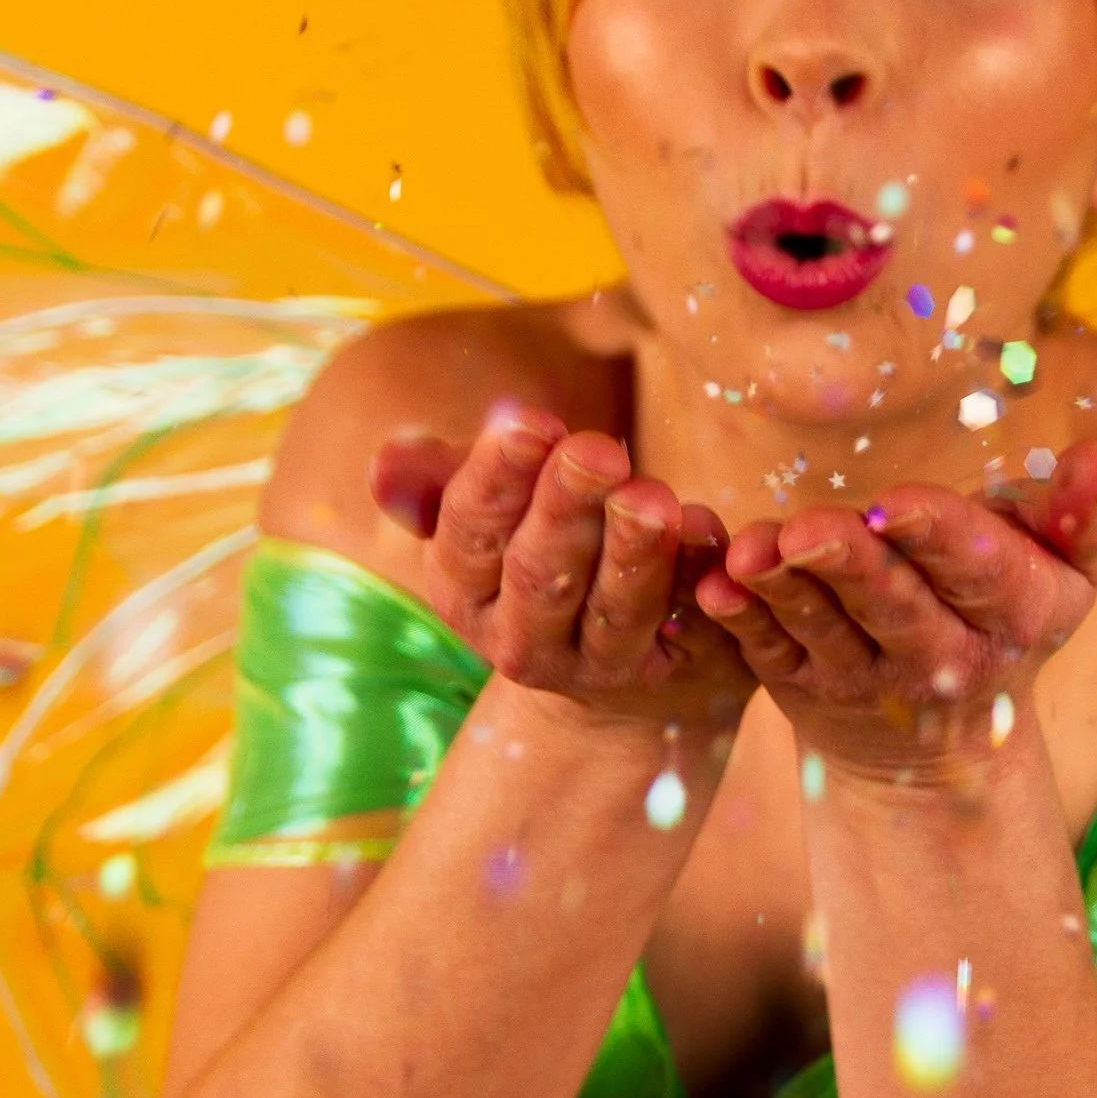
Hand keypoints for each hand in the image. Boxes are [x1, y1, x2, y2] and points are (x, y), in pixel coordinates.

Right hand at [369, 405, 752, 728]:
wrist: (617, 677)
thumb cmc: (541, 558)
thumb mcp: (488, 521)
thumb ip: (443, 482)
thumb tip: (386, 463)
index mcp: (464, 593)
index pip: (469, 532)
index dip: (498, 477)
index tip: (530, 420)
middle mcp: (521, 643)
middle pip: (540, 574)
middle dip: (566, 509)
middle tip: (597, 448)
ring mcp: (598, 667)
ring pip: (614, 611)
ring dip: (632, 551)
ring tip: (653, 497)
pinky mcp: (670, 672)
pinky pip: (688, 624)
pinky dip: (698, 576)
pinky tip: (710, 530)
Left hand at [693, 441, 1096, 772]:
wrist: (941, 743)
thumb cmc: (1001, 616)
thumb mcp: (1058, 577)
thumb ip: (1077, 517)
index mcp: (1011, 618)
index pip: (979, 571)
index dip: (941, 536)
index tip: (901, 501)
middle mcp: (940, 659)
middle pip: (893, 606)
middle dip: (850, 565)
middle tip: (806, 528)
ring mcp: (864, 680)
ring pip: (821, 628)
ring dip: (783, 588)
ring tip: (749, 551)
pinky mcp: (800, 687)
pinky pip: (766, 652)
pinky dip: (739, 621)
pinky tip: (713, 586)